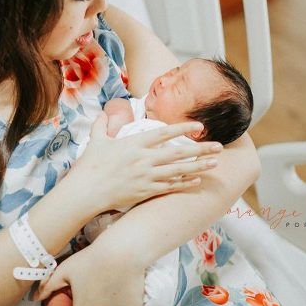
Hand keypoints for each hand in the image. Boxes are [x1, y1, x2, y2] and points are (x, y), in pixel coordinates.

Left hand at [37, 245, 144, 305]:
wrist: (123, 251)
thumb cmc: (93, 259)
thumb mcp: (66, 269)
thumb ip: (49, 285)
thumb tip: (35, 297)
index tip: (74, 304)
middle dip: (88, 305)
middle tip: (89, 297)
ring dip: (104, 305)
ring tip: (104, 294)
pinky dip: (118, 305)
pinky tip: (117, 296)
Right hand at [69, 113, 221, 211]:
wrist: (86, 191)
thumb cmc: (90, 165)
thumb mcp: (96, 140)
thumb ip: (102, 125)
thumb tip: (103, 113)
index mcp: (134, 143)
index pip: (164, 133)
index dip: (183, 128)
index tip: (198, 126)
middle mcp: (144, 159)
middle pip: (178, 152)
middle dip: (200, 149)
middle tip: (219, 146)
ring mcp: (146, 176)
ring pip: (178, 170)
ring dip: (198, 167)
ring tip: (214, 163)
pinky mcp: (145, 191)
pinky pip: (169, 187)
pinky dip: (184, 183)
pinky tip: (196, 181)